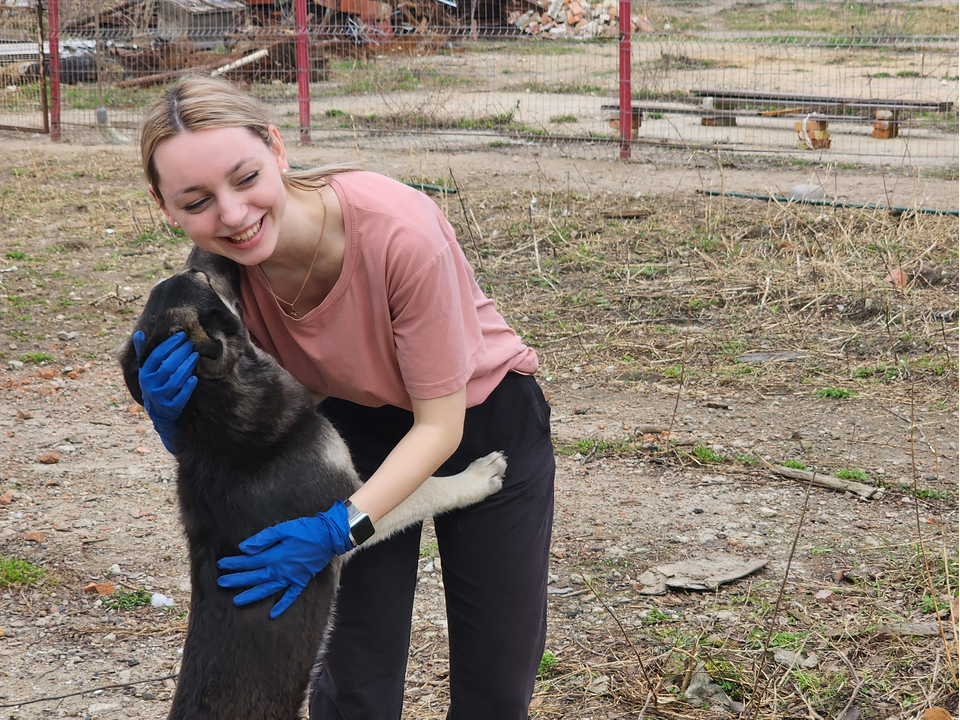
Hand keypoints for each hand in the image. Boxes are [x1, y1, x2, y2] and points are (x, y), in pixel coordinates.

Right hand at [133, 331, 197, 454]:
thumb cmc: (154, 384)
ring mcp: (161, 397)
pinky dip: (188, 386)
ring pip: (176, 379)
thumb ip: (143, 352)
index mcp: (144, 374)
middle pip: (168, 366)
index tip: (182, 335)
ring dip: (187, 366)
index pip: (157, 355)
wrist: (159, 412)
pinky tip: (195, 378)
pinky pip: (182, 395)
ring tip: (195, 355)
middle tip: (191, 343)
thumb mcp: (146, 370)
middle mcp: (150, 385)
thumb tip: (139, 333)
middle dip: (181, 353)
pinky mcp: (172, 407)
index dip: (170, 344)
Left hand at [217, 502, 353, 617]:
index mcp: (275, 556)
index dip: (235, 564)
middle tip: (222, 583)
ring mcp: (292, 577)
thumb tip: (244, 549)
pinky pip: (291, 595)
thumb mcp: (283, 529)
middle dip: (237, 580)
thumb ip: (263, 539)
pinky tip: (273, 613)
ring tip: (237, 601)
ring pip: (268, 589)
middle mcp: (281, 570)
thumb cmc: (306, 529)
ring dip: (252, 595)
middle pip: (255, 577)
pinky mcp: (302, 579)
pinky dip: (283, 605)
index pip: (250, 562)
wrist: (329, 535)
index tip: (221, 565)